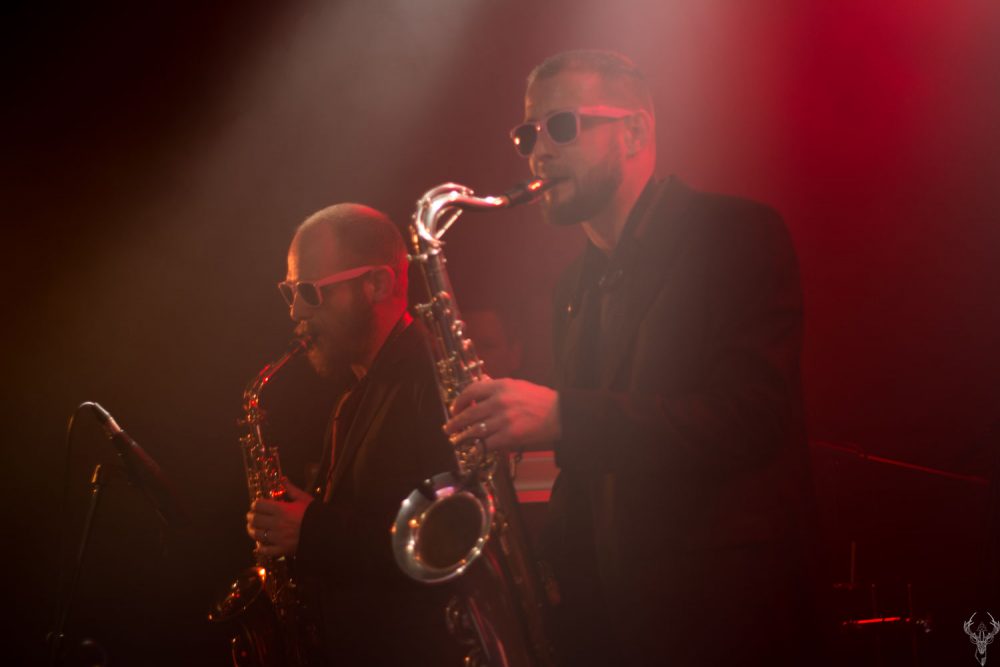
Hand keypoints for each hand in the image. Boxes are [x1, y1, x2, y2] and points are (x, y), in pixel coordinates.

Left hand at [246, 478, 313, 557]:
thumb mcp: (303, 498)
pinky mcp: (282, 549)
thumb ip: (291, 489)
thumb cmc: (314, 514)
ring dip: (252, 531)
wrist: (325, 531)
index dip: (255, 505)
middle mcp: (276, 523)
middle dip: (250, 517)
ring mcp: (278, 537)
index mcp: (281, 509)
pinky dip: (260, 548)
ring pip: (257, 534)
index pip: (258, 505)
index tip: (256, 506)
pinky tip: (259, 546)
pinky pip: (265, 550)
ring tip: (253, 529)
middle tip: (251, 517)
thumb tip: (282, 479)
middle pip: (254, 519)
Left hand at [444, 377, 560, 451]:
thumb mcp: (518, 385)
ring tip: (456, 441)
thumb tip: (481, 384)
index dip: (459, 401)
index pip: (471, 391)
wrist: (561, 413)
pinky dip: (478, 448)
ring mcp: (504, 419)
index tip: (454, 408)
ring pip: (475, 430)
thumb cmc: (541, 400)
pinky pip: (487, 444)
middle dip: (455, 423)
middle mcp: (499, 401)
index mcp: (501, 386)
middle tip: (448, 429)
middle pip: (469, 413)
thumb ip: (498, 387)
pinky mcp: (510, 435)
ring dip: (463, 438)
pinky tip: (474, 451)